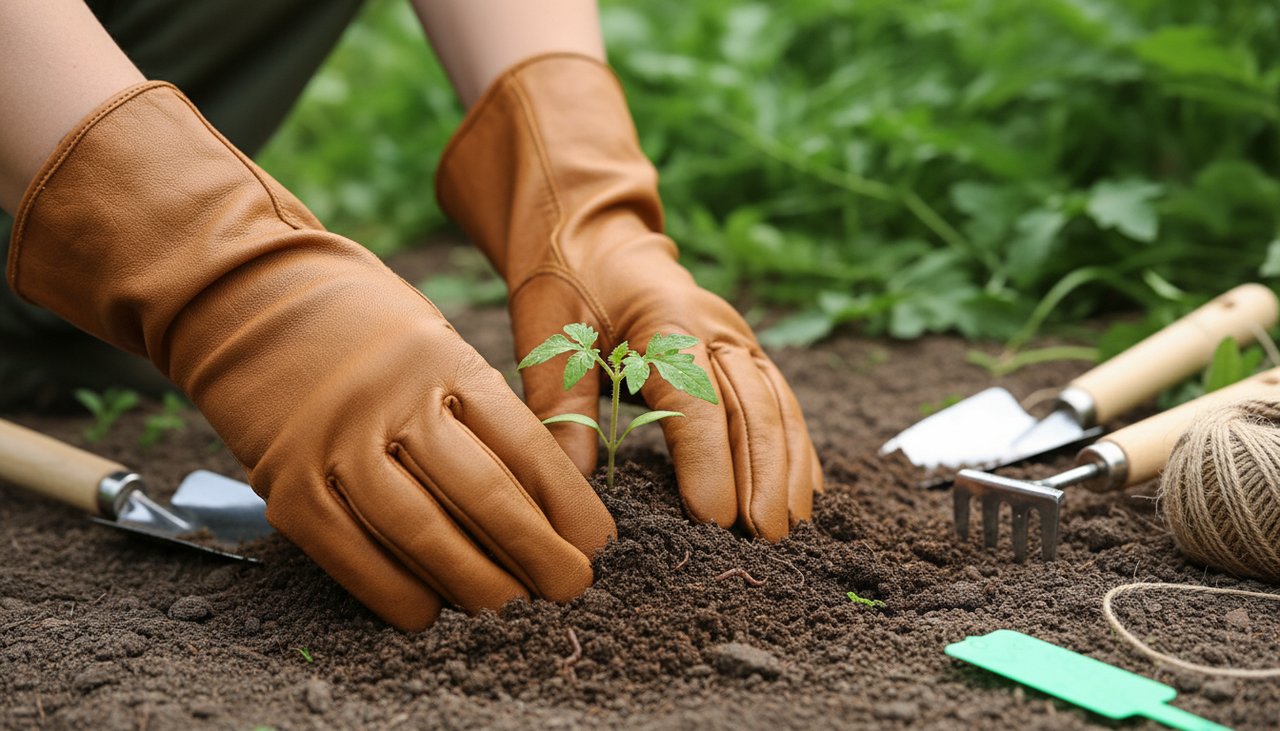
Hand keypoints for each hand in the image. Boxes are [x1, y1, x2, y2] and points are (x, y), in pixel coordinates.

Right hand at [8, 81, 614, 629]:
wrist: (247, 296)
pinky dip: (394, 592)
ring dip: (475, 582)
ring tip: (511, 607)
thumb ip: (478, 411)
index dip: (567, 505)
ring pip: (421, 532)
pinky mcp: (287, 483)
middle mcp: (395, 403)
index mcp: (445, 362)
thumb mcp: (435, 341)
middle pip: (483, 496)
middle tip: (570, 587)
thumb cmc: (363, 326)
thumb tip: (537, 500)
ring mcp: (337, 444)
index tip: (595, 543)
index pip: (525, 446)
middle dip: (537, 554)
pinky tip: (430, 610)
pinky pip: (350, 553)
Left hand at [437, 54, 822, 539]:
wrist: (594, 230)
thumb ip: (561, 403)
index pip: (696, 401)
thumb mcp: (546, 333)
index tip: (713, 518)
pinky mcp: (743, 350)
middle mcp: (716, 327)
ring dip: (786, 467)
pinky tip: (803, 491)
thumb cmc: (565, 281)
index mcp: (666, 321)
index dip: (709, 462)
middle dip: (762, 476)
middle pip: (752, 407)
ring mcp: (737, 337)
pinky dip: (795, 446)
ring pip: (777, 406)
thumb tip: (570, 480)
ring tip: (787, 526)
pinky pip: (780, 400)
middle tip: (763, 538)